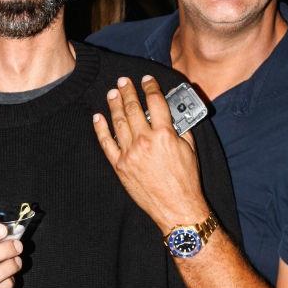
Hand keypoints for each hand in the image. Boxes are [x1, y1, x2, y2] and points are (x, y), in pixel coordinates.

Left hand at [92, 75, 208, 232]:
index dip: (150, 87)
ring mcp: (129, 153)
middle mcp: (144, 141)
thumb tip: (173, 114)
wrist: (176, 207)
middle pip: (133, 108)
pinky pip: (106, 143)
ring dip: (114, 105)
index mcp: (164, 134)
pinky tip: (98, 117)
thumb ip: (179, 129)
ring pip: (118, 122)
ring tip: (112, 93)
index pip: (155, 102)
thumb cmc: (186, 181)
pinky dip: (101, 129)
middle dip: (127, 91)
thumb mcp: (190, 149)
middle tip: (123, 81)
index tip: (146, 80)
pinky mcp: (119, 166)